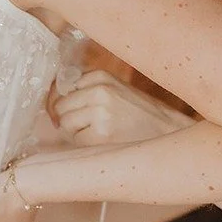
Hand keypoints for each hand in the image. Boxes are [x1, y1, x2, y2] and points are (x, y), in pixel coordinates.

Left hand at [47, 70, 189, 145]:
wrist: (169, 131)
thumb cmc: (140, 113)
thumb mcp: (116, 89)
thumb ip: (87, 89)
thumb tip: (52, 99)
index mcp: (101, 76)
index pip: (62, 87)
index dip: (62, 102)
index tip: (69, 112)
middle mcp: (99, 91)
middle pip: (60, 106)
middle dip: (67, 118)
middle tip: (87, 127)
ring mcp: (100, 113)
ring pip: (65, 124)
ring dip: (74, 133)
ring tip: (98, 133)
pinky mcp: (102, 135)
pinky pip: (75, 141)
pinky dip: (84, 144)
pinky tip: (102, 143)